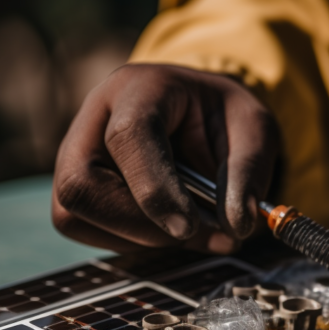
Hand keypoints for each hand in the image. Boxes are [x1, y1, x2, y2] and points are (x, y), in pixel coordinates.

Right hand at [52, 63, 278, 252]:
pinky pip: (83, 227)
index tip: (188, 226)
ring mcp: (74, 152)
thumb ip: (249, 171)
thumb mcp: (255, 130)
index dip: (154, 188)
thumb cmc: (222, 118)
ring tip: (188, 228)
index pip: (128, 137)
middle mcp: (94, 116)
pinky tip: (163, 226)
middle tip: (191, 232)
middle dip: (138, 223)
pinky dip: (129, 240)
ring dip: (138, 236)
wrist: (197, 115)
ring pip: (76, 213)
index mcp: (140, 89)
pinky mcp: (73, 187)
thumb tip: (237, 224)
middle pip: (81, 184)